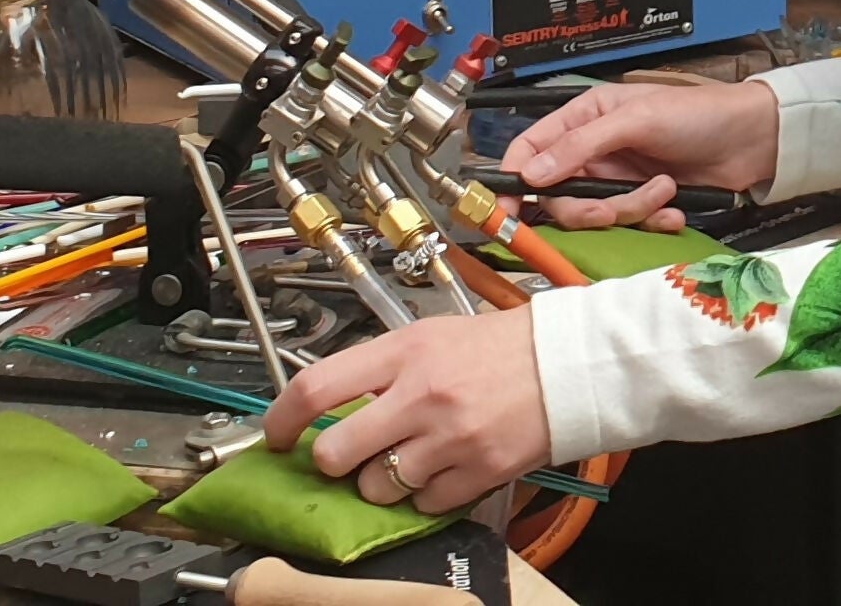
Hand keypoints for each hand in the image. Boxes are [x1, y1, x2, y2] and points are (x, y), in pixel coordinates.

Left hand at [262, 309, 550, 512]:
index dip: (282, 417)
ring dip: (383, 481)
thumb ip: (381, 366)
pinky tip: (445, 465)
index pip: (318, 386)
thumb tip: (331, 404)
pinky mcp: (476, 474)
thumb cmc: (496, 346)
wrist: (565, 364)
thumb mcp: (431, 336)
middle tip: (348, 454)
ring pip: (376, 488)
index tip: (275, 434)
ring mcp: (449, 439)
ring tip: (410, 456)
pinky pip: (424, 505)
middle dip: (334, 462)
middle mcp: (421, 395)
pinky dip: (427, 494)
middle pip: (336, 453)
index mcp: (405, 351)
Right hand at [500, 78, 779, 230]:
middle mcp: (595, 151)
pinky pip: (629, 226)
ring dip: (631, 210)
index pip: (530, 150)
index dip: (513, 181)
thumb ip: (581, 145)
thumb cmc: (695, 113)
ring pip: (596, 215)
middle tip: (611, 207)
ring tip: (663, 190)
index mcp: (582, 119)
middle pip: (560, 196)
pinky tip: (674, 207)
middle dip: (588, 208)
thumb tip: (532, 173)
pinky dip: (652, 220)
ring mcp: (618, 179)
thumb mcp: (634, 119)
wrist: (751, 139)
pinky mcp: (643, 202)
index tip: (505, 212)